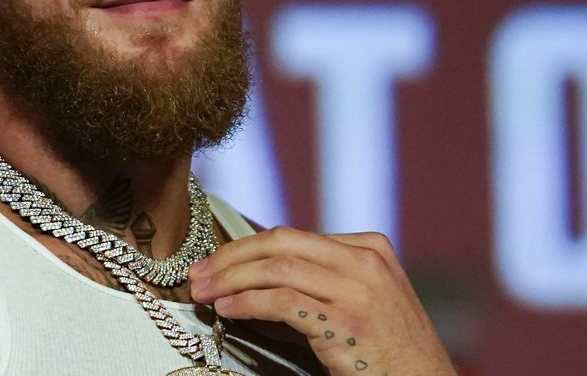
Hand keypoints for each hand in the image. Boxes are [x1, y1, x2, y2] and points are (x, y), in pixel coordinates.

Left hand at [190, 227, 456, 375]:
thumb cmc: (389, 350)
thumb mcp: (363, 299)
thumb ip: (321, 280)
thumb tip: (253, 276)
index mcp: (369, 246)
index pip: (292, 236)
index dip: (245, 247)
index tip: (214, 262)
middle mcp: (365, 260)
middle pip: (280, 243)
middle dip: (230, 257)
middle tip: (198, 274)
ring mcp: (359, 289)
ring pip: (277, 268)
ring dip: (231, 280)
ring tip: (205, 292)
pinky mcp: (348, 322)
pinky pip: (285, 302)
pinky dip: (249, 303)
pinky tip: (229, 310)